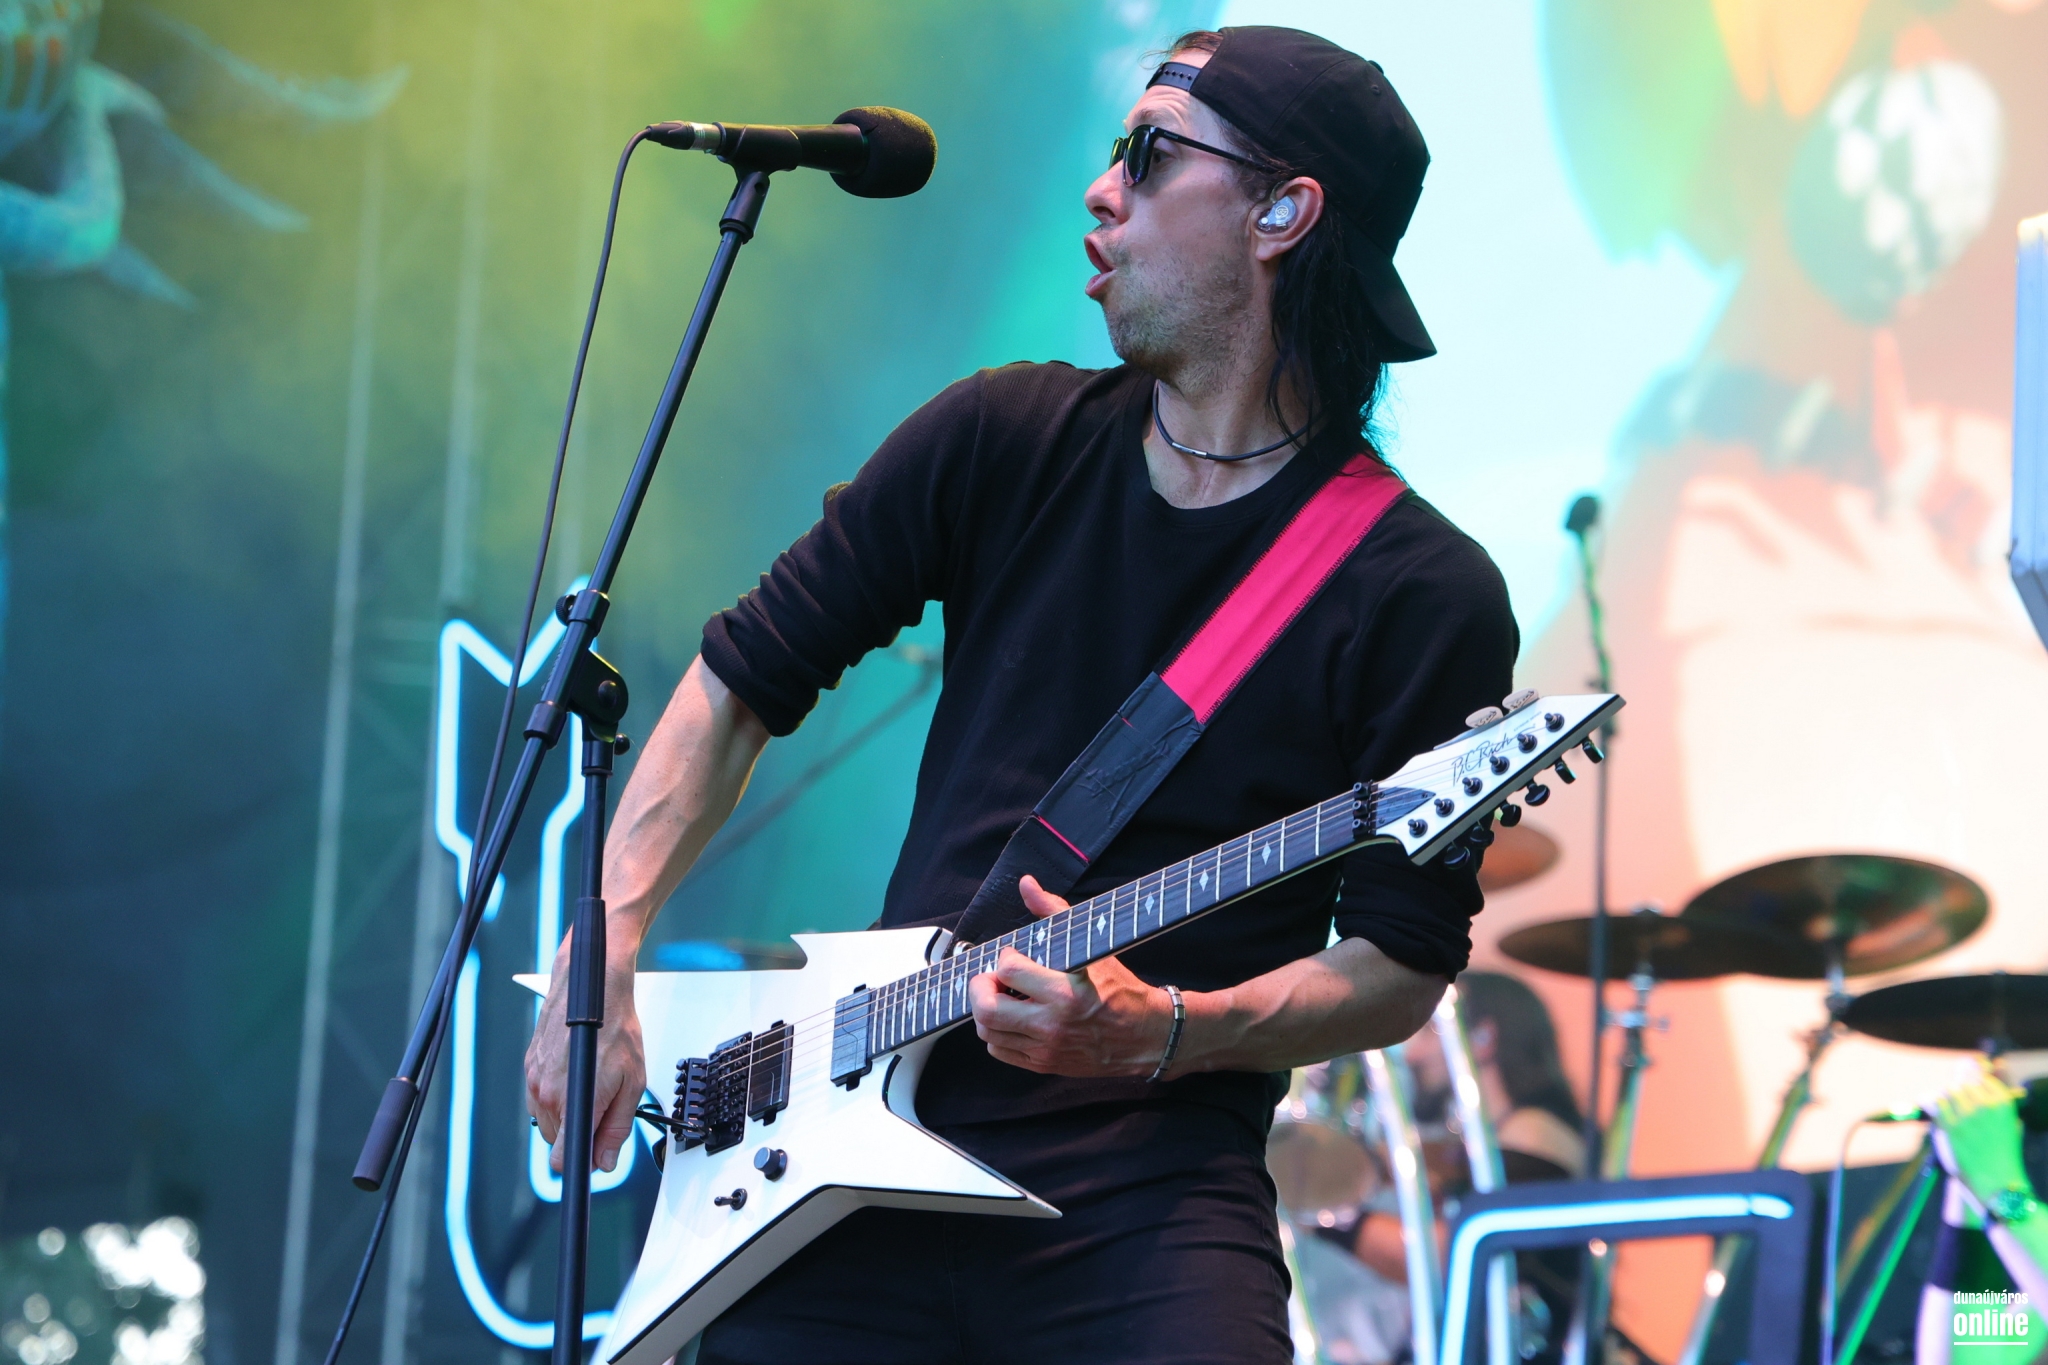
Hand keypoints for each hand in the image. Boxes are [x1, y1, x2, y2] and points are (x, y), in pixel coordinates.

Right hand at [524, 932, 645, 1173]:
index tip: (592, 1161)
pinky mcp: (529, 1067)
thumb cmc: (615, 1028)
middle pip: (557, 1141)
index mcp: (573, 1102)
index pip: (562, 1159)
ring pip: (548, 1121)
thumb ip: (616, 1128)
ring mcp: (534, 1080)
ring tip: (592, 1084)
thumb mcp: (632, 1083)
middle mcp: (546, 1095)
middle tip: (605, 1108)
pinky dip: (558, 1095)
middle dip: (580, 1134)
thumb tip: (605, 1161)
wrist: (594, 989)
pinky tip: (577, 1074)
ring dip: (568, 1114)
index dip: (579, 1166)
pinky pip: (541, 1099)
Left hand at [967, 875, 1177, 1076]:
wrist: (1144, 1035)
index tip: (1015, 955)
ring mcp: (1045, 1049)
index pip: (1008, 970)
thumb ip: (1053, 911)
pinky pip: (999, 1050)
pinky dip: (997, 1032)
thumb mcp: (1090, 947)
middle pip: (986, 1009)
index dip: (1006, 957)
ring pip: (987, 1032)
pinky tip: (1013, 1017)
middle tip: (992, 977)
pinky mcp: (1043, 1064)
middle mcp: (1051, 1025)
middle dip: (980, 987)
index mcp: (1065, 993)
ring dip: (987, 1009)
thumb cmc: (1119, 988)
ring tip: (1003, 996)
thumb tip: (1026, 883)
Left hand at [1933, 1060, 2031, 1207]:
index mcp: (2004, 1103)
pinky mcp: (1951, 1126)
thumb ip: (1996, 1103)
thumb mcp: (2010, 1123)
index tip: (1970, 1090)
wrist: (1997, 1179)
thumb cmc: (2003, 1152)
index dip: (1974, 1084)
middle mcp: (1986, 1105)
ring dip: (1947, 1097)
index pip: (1982, 1079)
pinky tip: (1935, 1107)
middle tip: (1959, 1103)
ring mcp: (1968, 1115)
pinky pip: (1937, 1103)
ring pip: (1949, 1091)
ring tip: (1949, 1108)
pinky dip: (1934, 1103)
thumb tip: (1980, 1080)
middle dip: (1960, 1092)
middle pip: (1964, 1084)